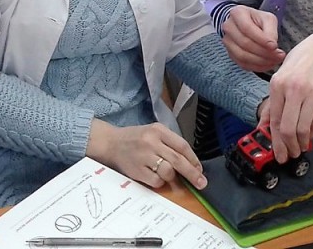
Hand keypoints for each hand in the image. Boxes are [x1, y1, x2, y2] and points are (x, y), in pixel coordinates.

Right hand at [87, 119, 207, 190]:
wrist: (111, 143)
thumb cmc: (135, 138)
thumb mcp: (153, 132)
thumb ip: (170, 144)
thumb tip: (190, 163)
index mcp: (158, 130)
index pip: (182, 146)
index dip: (193, 159)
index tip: (200, 169)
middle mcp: (151, 142)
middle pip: (178, 160)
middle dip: (192, 173)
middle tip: (202, 183)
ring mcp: (143, 156)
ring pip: (168, 171)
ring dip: (172, 176)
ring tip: (167, 174)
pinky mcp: (136, 170)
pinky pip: (156, 181)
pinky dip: (159, 181)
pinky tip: (155, 176)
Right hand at [221, 6, 284, 71]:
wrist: (245, 24)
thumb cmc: (258, 20)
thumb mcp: (268, 19)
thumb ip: (271, 31)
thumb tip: (272, 47)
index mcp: (237, 14)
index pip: (247, 29)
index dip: (261, 39)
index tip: (275, 46)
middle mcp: (229, 27)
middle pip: (244, 44)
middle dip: (264, 52)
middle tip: (279, 55)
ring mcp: (227, 42)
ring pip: (242, 56)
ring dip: (261, 61)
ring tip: (275, 60)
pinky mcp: (230, 54)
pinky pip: (243, 64)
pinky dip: (257, 66)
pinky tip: (268, 64)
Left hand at [264, 31, 312, 162]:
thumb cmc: (298, 67)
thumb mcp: (280, 79)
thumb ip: (272, 105)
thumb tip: (262, 128)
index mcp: (278, 85)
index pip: (276, 121)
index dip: (277, 142)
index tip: (280, 154)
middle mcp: (294, 89)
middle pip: (290, 128)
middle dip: (290, 147)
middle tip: (291, 154)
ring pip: (305, 129)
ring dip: (302, 143)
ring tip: (301, 146)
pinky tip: (309, 134)